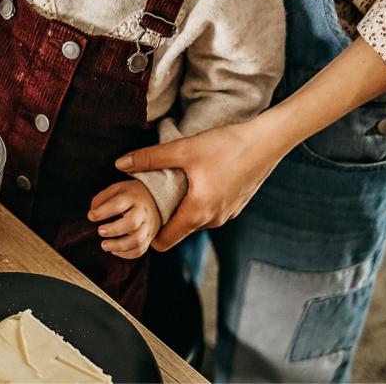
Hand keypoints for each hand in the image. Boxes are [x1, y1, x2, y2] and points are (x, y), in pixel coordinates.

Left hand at [88, 180, 161, 259]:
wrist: (156, 198)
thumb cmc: (130, 194)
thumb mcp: (117, 189)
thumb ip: (102, 198)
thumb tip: (92, 213)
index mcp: (132, 197)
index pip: (118, 204)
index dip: (103, 211)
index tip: (91, 216)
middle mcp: (142, 212)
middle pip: (132, 223)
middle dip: (114, 230)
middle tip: (100, 231)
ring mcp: (148, 226)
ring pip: (137, 240)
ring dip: (119, 246)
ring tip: (104, 245)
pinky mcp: (149, 237)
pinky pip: (140, 250)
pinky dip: (126, 254)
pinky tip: (114, 251)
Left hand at [115, 113, 289, 249]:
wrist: (266, 142)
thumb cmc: (225, 146)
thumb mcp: (183, 149)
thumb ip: (150, 158)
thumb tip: (120, 164)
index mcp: (197, 213)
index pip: (164, 242)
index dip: (148, 230)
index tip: (140, 213)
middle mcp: (213, 221)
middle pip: (178, 229)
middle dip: (164, 216)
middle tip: (153, 193)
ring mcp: (227, 214)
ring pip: (196, 218)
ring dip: (184, 205)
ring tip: (175, 181)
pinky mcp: (236, 204)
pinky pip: (211, 209)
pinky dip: (201, 199)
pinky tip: (200, 175)